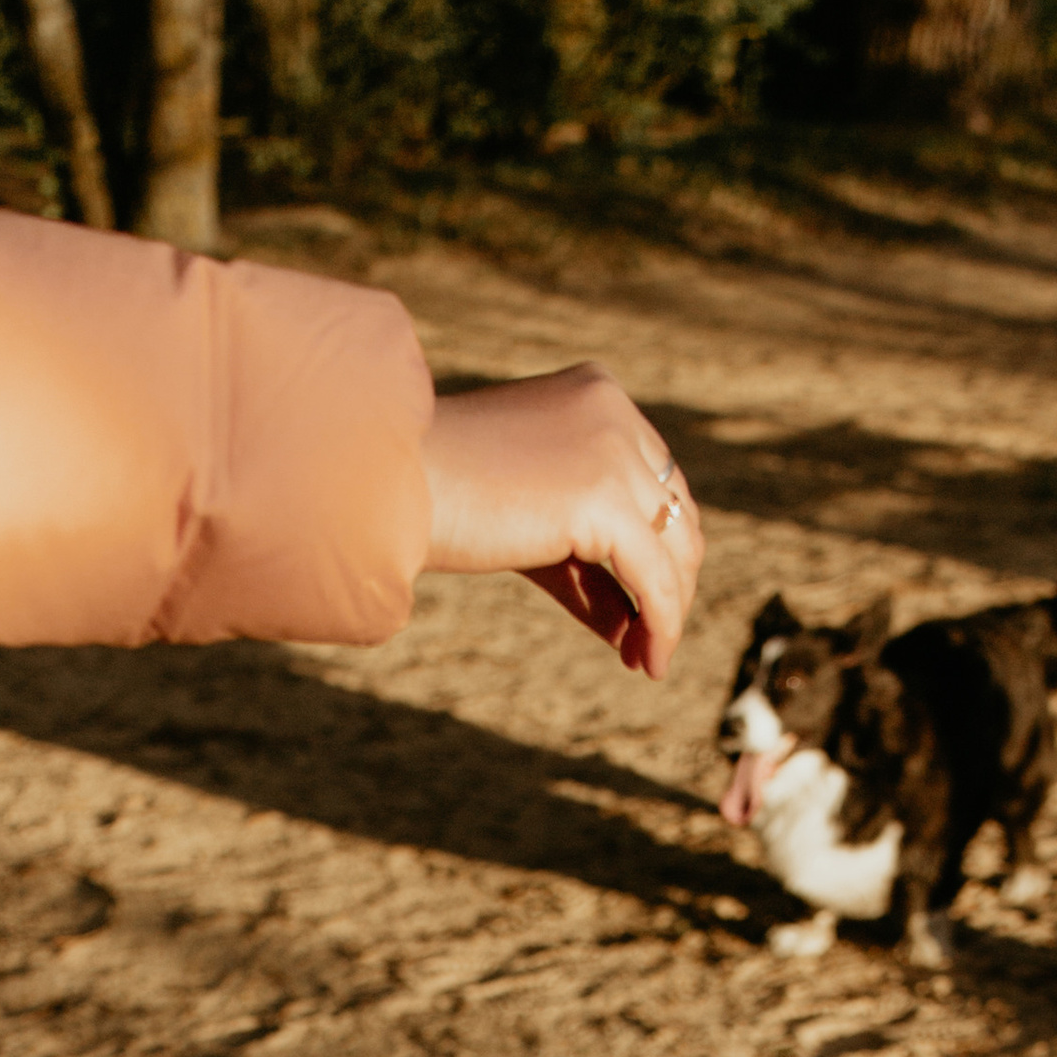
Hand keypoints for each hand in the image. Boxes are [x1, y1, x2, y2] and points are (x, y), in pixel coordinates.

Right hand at [421, 364, 703, 677]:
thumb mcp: (527, 524)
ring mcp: (613, 452)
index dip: (658, 546)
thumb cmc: (432, 500)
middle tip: (648, 643)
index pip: (655, 480)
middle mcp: (614, 413)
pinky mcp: (602, 500)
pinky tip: (649, 661)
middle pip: (675, 512)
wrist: (380, 484)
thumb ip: (582, 562)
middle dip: (670, 582)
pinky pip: (655, 577)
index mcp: (595, 395)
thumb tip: (634, 626)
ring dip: (669, 611)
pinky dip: (662, 623)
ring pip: (675, 547)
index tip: (643, 604)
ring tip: (650, 661)